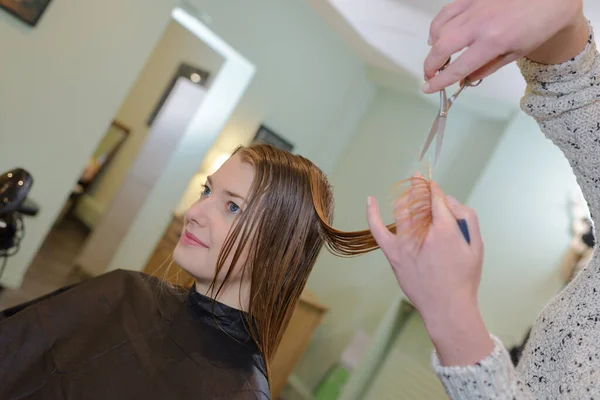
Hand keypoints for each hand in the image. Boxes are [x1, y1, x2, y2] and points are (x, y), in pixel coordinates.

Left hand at [367, 178, 492, 364]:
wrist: (446, 307)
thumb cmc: (464, 278)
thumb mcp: (477, 246)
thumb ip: (467, 218)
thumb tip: (449, 200)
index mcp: (445, 229)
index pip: (436, 198)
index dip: (434, 189)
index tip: (432, 184)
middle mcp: (422, 233)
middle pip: (419, 202)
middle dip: (420, 188)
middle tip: (418, 179)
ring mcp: (404, 243)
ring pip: (402, 211)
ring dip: (406, 198)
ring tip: (408, 192)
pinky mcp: (392, 254)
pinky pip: (378, 230)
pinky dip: (372, 214)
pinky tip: (370, 200)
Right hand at [423, 0, 584, 92]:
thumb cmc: (539, 24)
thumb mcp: (515, 54)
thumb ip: (486, 68)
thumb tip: (464, 80)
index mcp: (493, 42)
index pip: (458, 68)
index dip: (440, 82)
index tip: (428, 88)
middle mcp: (479, 25)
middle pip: (441, 49)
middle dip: (430, 66)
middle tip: (430, 76)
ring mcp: (473, 8)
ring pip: (440, 30)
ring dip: (433, 48)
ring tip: (436, 58)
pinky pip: (446, 13)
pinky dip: (436, 26)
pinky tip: (436, 35)